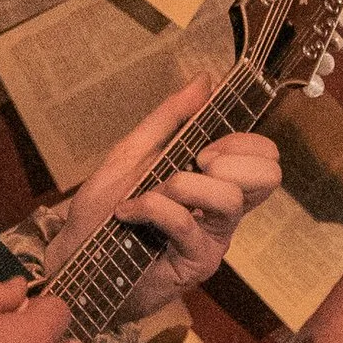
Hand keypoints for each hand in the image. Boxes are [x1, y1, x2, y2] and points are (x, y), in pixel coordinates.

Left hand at [36, 80, 281, 322]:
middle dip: (230, 158)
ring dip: (183, 184)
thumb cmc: (103, 212)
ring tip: (150, 191)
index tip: (207, 145)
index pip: (264, 157)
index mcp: (214, 181)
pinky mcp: (196, 262)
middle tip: (194, 163)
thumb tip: (205, 80)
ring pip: (229, 198)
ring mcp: (213, 238)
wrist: (73, 259)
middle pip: (269, 177)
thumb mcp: (132, 152)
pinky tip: (128, 213)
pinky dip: (151, 206)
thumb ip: (170, 118)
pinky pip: (186, 221)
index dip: (245, 142)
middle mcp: (222, 210)